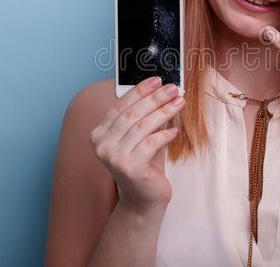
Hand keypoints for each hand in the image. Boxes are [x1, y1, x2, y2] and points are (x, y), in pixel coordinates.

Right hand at [89, 77, 183, 214]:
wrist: (144, 199)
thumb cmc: (143, 164)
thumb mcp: (139, 137)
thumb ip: (142, 116)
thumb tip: (159, 89)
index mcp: (99, 133)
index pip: (121, 105)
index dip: (140, 90)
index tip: (157, 80)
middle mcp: (102, 144)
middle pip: (132, 114)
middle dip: (155, 98)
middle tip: (172, 88)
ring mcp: (114, 157)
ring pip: (143, 126)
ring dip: (164, 112)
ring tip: (179, 102)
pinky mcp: (130, 167)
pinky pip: (151, 143)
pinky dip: (165, 134)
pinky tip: (175, 131)